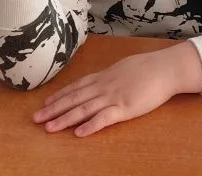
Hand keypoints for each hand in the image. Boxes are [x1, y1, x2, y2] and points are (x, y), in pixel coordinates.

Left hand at [32, 43, 201, 136]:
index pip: (76, 87)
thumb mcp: (124, 67)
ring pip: (84, 109)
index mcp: (104, 76)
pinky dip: (90, 126)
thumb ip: (110, 76)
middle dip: (53, 109)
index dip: (59, 96)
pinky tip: (79, 133)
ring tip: (49, 128)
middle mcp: (104, 86)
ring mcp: (114, 97)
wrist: (167, 68)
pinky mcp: (125, 108)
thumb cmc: (149, 67)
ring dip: (65, 119)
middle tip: (35, 118)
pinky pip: (104, 118)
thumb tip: (101, 80)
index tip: (44, 104)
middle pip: (74, 98)